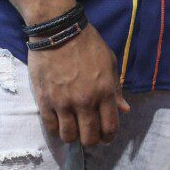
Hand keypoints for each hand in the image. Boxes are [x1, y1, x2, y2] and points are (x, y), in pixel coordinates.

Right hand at [28, 24, 129, 146]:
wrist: (58, 30)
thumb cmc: (87, 42)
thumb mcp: (109, 61)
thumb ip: (116, 88)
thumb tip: (124, 109)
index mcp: (105, 91)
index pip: (110, 127)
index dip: (109, 136)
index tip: (105, 136)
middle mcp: (85, 101)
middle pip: (89, 138)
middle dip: (91, 139)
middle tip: (88, 131)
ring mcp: (64, 102)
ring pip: (69, 136)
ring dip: (72, 135)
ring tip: (72, 126)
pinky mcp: (45, 100)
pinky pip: (51, 127)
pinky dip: (56, 127)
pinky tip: (59, 119)